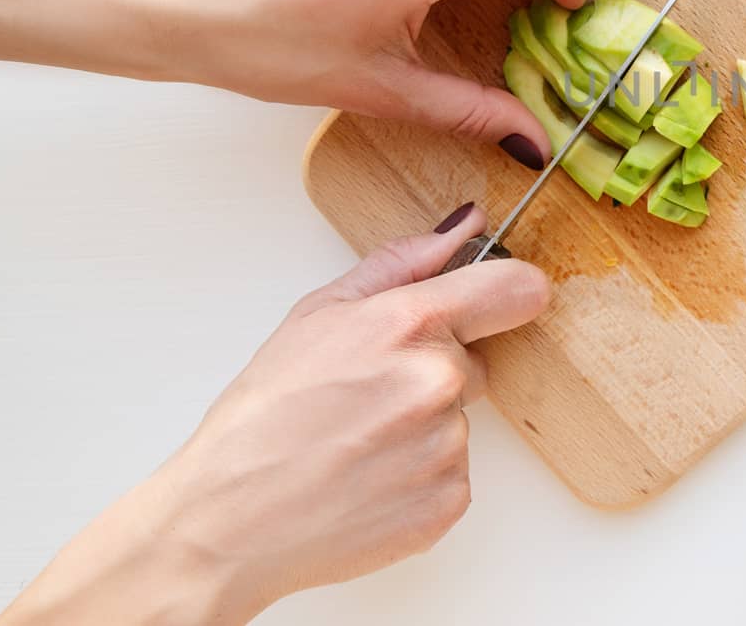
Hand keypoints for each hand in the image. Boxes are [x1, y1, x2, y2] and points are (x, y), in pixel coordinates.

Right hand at [0, 203, 543, 624]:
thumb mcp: (317, 314)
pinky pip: (454, 472)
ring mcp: (448, 445)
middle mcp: (438, 381)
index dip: (510, 293)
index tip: (500, 302)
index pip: (516, 288)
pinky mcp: (450, 500)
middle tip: (365, 397)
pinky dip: (420, 477)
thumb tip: (467, 224)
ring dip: (423, 427)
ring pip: (459, 419)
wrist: (229, 519)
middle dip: (433, 372)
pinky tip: (368, 479)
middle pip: (474, 362)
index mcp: (407, 324)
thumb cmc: (263, 415)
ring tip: (357, 444)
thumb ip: (403, 262)